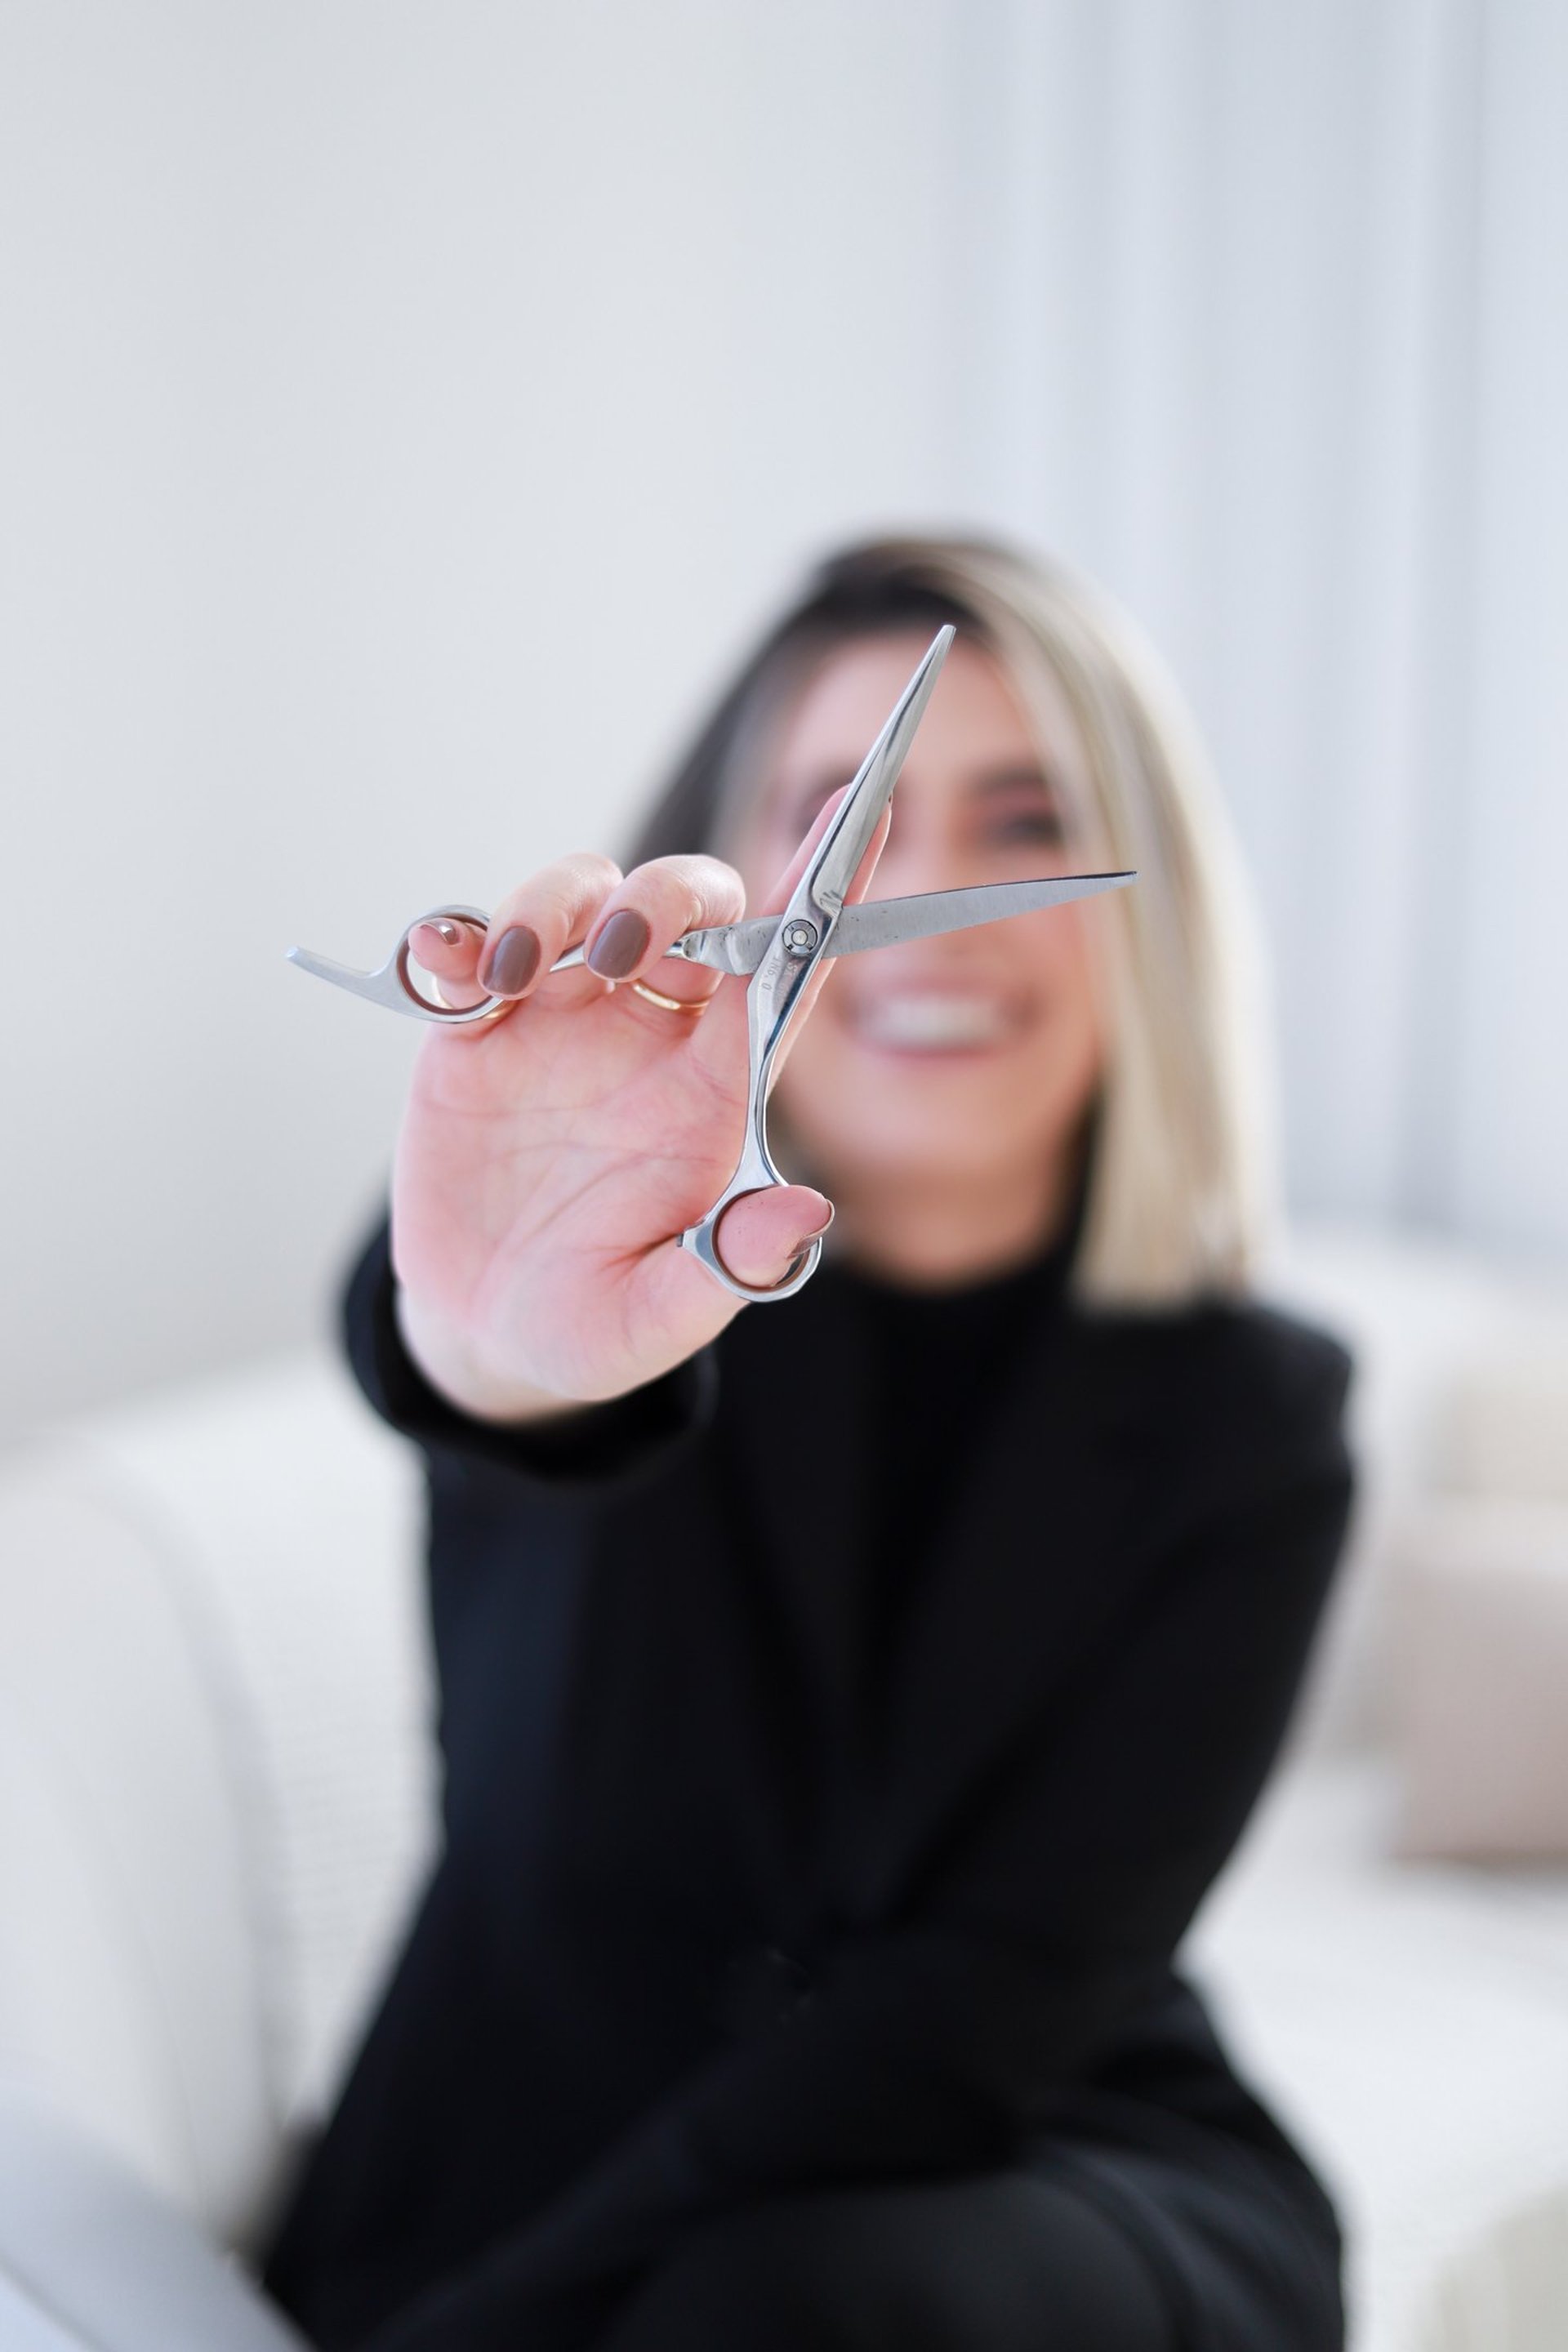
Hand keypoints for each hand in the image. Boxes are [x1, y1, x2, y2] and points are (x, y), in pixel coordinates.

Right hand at [386, 794, 886, 1421]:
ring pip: (584, 894)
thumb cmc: (595, 1320)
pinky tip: (447, 976)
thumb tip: (807, 1216)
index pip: (796, 964)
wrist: (484, 1330)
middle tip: (621, 950)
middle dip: (667, 896)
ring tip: (511, 973)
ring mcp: (563, 1015)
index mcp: (721, 1085)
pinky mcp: (477, 1027)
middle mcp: (653, 1029)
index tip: (875, 798)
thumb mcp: (656, 1320)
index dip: (835, 880)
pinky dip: (456, 938)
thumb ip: (726, 1270)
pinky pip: (470, 943)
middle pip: (691, 906)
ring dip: (553, 904)